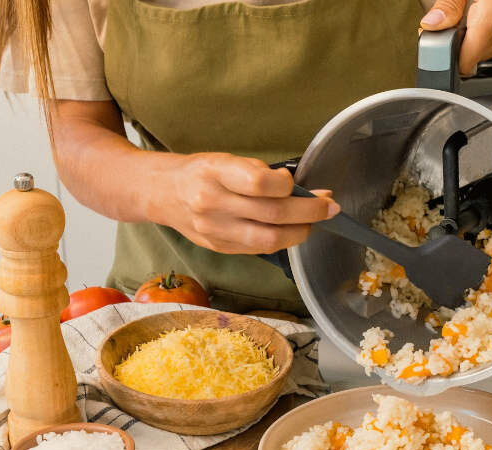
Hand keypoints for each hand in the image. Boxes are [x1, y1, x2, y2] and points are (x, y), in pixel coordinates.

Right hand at [156, 152, 338, 254]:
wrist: (162, 193)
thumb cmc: (201, 172)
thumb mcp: (226, 159)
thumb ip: (260, 173)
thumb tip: (303, 188)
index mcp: (214, 172)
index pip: (260, 182)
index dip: (287, 185)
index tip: (297, 183)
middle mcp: (212, 203)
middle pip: (272, 214)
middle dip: (309, 211)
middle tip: (329, 206)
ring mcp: (214, 230)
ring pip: (269, 239)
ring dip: (300, 232)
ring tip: (313, 222)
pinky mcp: (219, 247)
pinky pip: (259, 248)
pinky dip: (282, 241)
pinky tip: (292, 231)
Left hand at [420, 0, 491, 75]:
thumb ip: (449, 5)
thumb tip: (432, 24)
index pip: (466, 60)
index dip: (447, 54)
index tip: (439, 43)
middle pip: (473, 57)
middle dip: (459, 44)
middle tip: (454, 22)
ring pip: (484, 54)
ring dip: (473, 41)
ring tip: (472, 16)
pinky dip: (485, 38)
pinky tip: (484, 19)